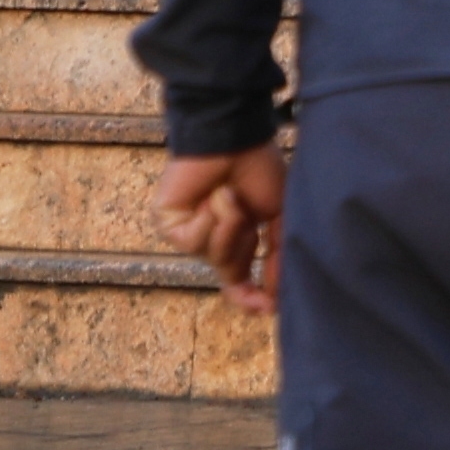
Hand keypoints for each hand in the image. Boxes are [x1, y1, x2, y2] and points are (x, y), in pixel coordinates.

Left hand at [156, 147, 285, 315]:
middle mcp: (211, 238)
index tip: (266, 310)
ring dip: (230, 226)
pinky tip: (214, 195)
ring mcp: (189, 233)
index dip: (252, 297)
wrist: (232, 138)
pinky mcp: (169, 225)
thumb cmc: (257, 168)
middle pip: (230, 270)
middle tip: (249, 218)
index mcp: (238, 236)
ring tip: (229, 195)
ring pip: (214, 256)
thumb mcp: (279, 214)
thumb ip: (278, 256)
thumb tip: (276, 297)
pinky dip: (211, 218)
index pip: (240, 278)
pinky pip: (195, 242)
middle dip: (243, 246)